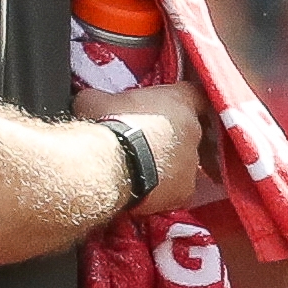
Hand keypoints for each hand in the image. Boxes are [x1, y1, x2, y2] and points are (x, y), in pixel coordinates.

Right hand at [74, 82, 208, 213]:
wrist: (105, 167)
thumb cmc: (105, 126)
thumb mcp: (94, 99)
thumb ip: (105, 98)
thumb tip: (95, 100)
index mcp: (178, 101)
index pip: (192, 94)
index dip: (177, 101)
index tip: (162, 106)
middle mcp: (193, 131)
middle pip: (188, 130)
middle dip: (169, 134)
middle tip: (143, 138)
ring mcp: (191, 164)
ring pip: (183, 162)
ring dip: (166, 163)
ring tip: (139, 167)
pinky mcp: (184, 193)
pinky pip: (175, 189)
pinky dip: (161, 189)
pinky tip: (139, 188)